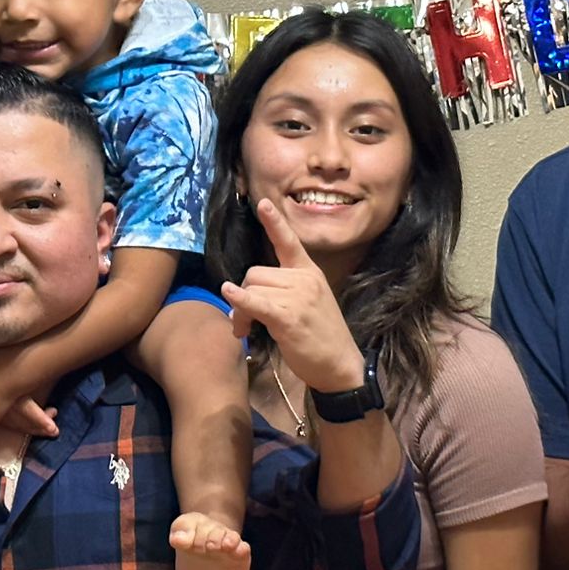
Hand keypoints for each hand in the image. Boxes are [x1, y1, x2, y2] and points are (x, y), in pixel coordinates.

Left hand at [218, 198, 365, 393]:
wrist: (340, 365)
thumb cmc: (320, 337)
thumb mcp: (305, 305)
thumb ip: (278, 294)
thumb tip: (238, 298)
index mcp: (309, 272)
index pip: (289, 242)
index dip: (274, 223)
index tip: (262, 204)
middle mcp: (304, 279)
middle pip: (255, 273)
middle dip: (243, 295)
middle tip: (243, 321)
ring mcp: (298, 297)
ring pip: (252, 289)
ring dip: (240, 310)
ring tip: (245, 330)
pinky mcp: (289, 317)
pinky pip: (257, 302)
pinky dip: (240, 299)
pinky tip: (229, 293)